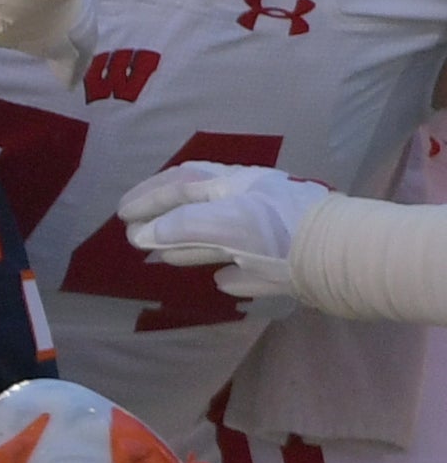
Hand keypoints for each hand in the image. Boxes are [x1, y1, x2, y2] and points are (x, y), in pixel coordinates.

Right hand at [120, 162, 331, 300]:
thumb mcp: (224, 222)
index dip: (148, 195)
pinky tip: (219, 280)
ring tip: (162, 256)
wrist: (341, 257)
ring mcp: (265, 234)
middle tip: (133, 230)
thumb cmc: (279, 231)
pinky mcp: (281, 264)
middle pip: (197, 205)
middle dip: (163, 216)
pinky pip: (247, 264)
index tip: (121, 214)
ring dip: (186, 243)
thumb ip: (179, 226)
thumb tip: (141, 235)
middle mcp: (247, 204)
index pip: (182, 183)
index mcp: (233, 185)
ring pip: (218, 235)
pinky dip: (226, 269)